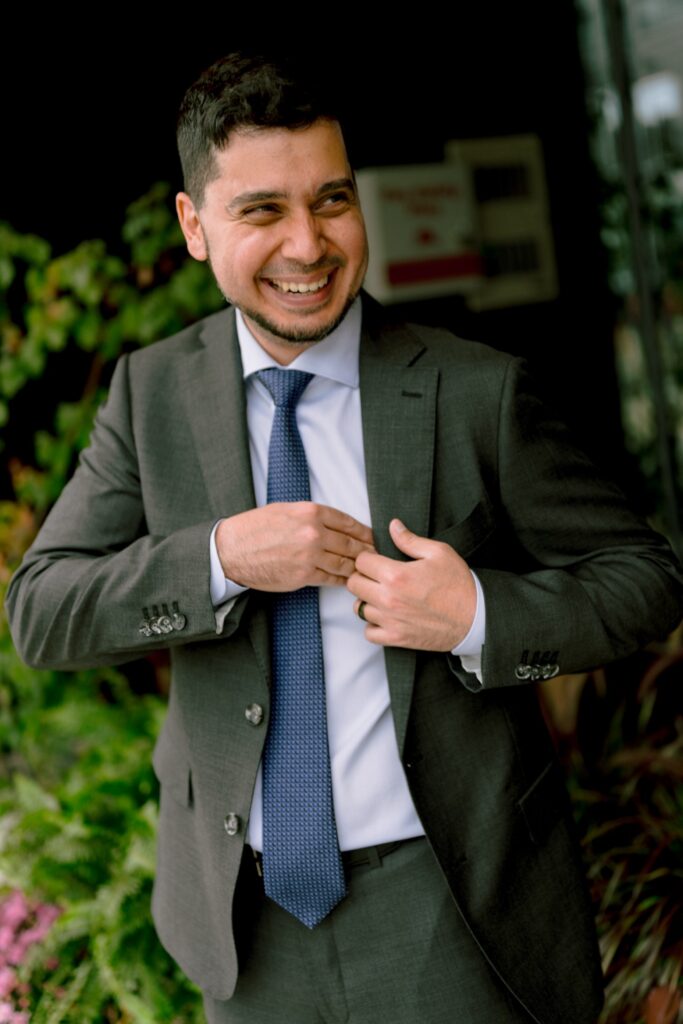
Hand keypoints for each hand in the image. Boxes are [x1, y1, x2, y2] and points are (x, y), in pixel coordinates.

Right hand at [216, 503, 373, 591]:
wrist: (232, 550)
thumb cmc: (255, 528)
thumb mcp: (286, 509)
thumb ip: (312, 515)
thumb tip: (336, 524)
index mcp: (310, 512)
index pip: (349, 522)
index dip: (364, 531)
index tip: (371, 537)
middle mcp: (314, 533)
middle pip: (352, 544)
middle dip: (367, 551)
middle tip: (376, 556)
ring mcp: (310, 556)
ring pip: (345, 563)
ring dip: (358, 568)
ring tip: (366, 571)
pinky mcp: (304, 576)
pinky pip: (331, 579)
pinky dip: (342, 580)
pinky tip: (348, 580)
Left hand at [346, 519, 476, 650]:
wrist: (475, 618)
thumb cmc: (458, 584)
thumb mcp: (439, 553)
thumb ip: (410, 540)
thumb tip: (393, 526)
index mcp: (396, 575)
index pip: (361, 561)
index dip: (368, 557)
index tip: (378, 559)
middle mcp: (388, 599)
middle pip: (353, 583)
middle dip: (363, 576)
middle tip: (378, 575)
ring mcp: (390, 620)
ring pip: (358, 608)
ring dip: (367, 600)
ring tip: (382, 595)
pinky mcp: (396, 638)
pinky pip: (369, 632)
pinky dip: (373, 624)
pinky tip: (385, 615)